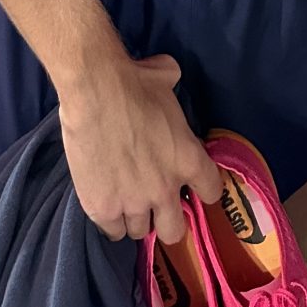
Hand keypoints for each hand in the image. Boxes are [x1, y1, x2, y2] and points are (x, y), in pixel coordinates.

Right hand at [58, 51, 222, 242]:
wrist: (95, 91)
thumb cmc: (135, 81)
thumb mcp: (167, 79)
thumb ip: (175, 85)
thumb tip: (169, 74)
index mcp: (188, 160)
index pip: (212, 191)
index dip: (203, 188)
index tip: (192, 184)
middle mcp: (165, 189)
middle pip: (175, 230)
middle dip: (167, 218)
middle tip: (156, 203)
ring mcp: (133, 203)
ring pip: (140, 232)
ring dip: (136, 218)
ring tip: (127, 201)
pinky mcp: (102, 209)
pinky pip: (113, 231)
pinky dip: (111, 221)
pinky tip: (108, 205)